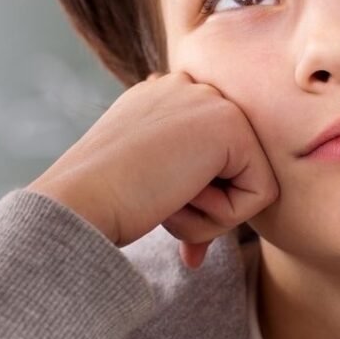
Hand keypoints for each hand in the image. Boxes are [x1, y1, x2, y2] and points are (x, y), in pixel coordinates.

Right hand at [27, 70, 278, 268]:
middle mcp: (192, 87)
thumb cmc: (101, 202)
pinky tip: (179, 198)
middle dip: (208, 207)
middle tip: (161, 206)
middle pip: (237, 168)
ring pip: (252, 182)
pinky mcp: (230, 125)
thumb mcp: (145, 181)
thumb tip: (197, 251)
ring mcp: (212, 99)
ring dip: (213, 214)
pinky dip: (224, 216)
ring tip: (165, 199)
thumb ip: (179, 187)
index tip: (163, 212)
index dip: (200, 199)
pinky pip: (261, 194)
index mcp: (166, 96)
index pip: (215, 158)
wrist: (78, 202)